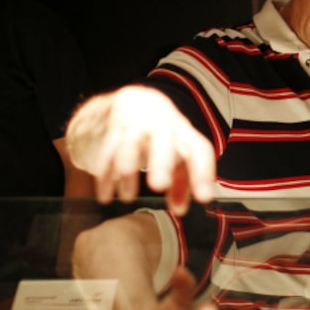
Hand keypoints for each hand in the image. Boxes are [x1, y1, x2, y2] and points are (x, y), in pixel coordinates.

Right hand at [66, 85, 214, 213]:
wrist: (138, 100)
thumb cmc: (165, 136)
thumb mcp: (178, 154)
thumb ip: (182, 182)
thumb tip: (180, 210)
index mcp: (185, 134)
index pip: (199, 150)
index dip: (202, 173)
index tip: (204, 198)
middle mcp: (162, 127)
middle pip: (163, 141)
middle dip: (161, 163)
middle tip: (159, 187)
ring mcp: (137, 127)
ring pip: (130, 144)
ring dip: (128, 171)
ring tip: (128, 197)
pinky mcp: (115, 130)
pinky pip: (107, 151)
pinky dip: (105, 175)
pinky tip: (105, 195)